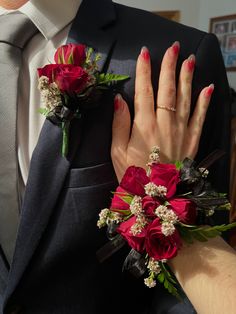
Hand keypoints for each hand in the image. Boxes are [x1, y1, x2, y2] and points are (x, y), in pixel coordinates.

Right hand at [111, 42, 213, 181]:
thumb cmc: (134, 175)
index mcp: (143, 126)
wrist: (158, 199)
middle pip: (167, 89)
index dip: (144, 71)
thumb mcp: (117, 152)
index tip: (145, 53)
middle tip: (173, 47)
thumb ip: (119, 124)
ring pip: (185, 98)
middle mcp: (164, 124)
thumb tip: (119, 99)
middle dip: (169, 66)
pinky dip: (204, 102)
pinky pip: (200, 117)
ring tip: (189, 59)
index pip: (144, 91)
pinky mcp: (192, 140)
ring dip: (187, 77)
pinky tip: (207, 87)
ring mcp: (181, 131)